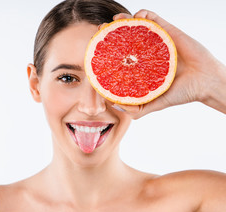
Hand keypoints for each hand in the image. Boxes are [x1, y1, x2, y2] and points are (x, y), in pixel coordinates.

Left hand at [110, 10, 225, 118]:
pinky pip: (153, 18)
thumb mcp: (154, 104)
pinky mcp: (167, 31)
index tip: (94, 49)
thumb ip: (137, 109)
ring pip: (135, 25)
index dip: (105, 51)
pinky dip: (143, 14)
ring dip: (122, 20)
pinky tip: (136, 17)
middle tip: (100, 32)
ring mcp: (155, 41)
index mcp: (139, 66)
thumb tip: (113, 105)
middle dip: (108, 33)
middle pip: (122, 38)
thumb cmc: (181, 93)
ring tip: (113, 21)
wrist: (205, 82)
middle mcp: (145, 52)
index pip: (118, 56)